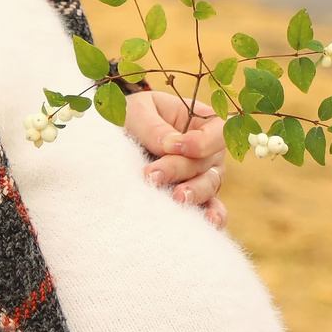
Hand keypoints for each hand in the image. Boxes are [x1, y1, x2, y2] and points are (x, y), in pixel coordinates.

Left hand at [120, 88, 229, 229]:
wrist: (113, 137)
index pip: (218, 130)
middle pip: (208, 162)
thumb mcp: (137, 111)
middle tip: (152, 176)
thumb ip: (153, 126)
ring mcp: (201, 175)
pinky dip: (211, 215)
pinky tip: (207, 221)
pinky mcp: (191, 196)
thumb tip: (169, 145)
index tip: (171, 146)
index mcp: (200, 122)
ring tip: (174, 198)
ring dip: (193, 193)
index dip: (202, 141)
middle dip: (181, 169)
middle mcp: (206, 151)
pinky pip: (209, 207)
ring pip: (209, 186)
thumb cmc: (131, 116)